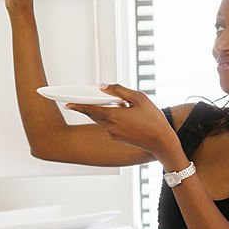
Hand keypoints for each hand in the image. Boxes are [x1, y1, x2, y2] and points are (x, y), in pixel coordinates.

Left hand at [65, 84, 180, 161]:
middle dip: (88, 107)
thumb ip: (119, 90)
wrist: (161, 142)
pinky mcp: (119, 138)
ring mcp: (114, 134)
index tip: (66, 103)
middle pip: (94, 115)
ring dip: (102, 112)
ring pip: (102, 120)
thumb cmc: (153, 119)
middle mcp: (110, 127)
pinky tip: (121, 113)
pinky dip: (111, 118)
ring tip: (110, 103)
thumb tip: (103, 86)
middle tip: (80, 99)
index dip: (77, 105)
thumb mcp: (138, 98)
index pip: (89, 109)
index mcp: (113, 116)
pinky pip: (110, 126)